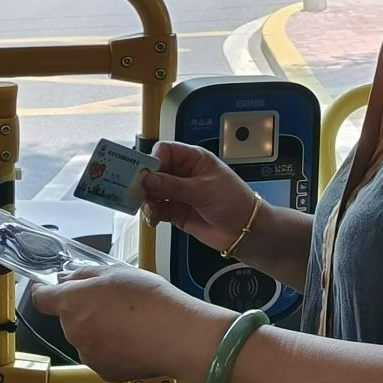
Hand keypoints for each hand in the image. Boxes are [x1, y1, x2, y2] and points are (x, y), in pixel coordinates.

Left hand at [26, 267, 224, 382]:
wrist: (178, 337)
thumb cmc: (152, 301)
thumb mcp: (117, 273)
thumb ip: (84, 275)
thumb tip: (66, 279)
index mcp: (73, 304)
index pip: (42, 299)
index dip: (45, 292)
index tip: (50, 289)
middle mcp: (74, 332)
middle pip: (68, 318)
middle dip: (84, 310)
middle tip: (112, 303)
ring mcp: (88, 355)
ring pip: (85, 337)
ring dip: (97, 330)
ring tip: (127, 322)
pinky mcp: (103, 371)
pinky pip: (99, 355)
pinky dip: (110, 348)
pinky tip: (132, 339)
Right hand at [138, 141, 260, 257]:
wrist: (245, 231)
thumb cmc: (234, 202)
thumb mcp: (203, 190)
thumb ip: (173, 185)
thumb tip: (147, 178)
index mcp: (193, 159)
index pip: (165, 151)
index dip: (153, 160)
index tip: (144, 173)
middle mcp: (183, 174)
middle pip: (154, 171)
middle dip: (145, 182)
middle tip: (138, 192)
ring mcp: (179, 193)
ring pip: (153, 191)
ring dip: (147, 200)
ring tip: (150, 210)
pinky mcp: (176, 211)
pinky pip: (157, 209)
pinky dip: (151, 213)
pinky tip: (153, 218)